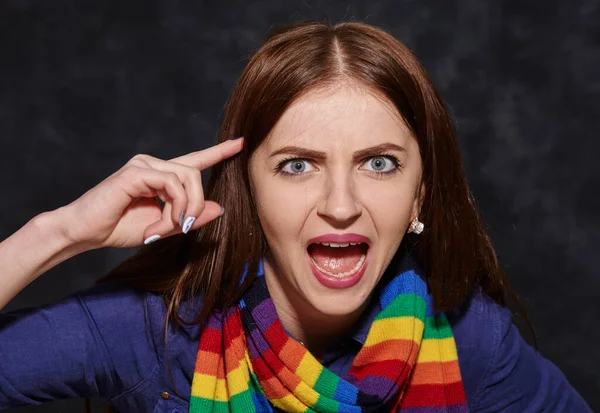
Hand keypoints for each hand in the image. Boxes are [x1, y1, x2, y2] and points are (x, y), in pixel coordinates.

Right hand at [59, 138, 243, 249]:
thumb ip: (189, 218)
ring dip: (184, 208)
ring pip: (186, 177)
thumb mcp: (164, 227)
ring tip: (168, 227)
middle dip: (195, 205)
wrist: (85, 233)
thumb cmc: (118, 228)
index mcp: (161, 176)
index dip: (219, 152)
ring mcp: (144, 165)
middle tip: (181, 228)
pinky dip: (173, 206)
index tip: (240, 142)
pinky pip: (171, 183)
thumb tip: (219, 208)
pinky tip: (159, 223)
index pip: (195, 160)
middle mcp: (153, 165)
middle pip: (195, 173)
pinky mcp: (136, 171)